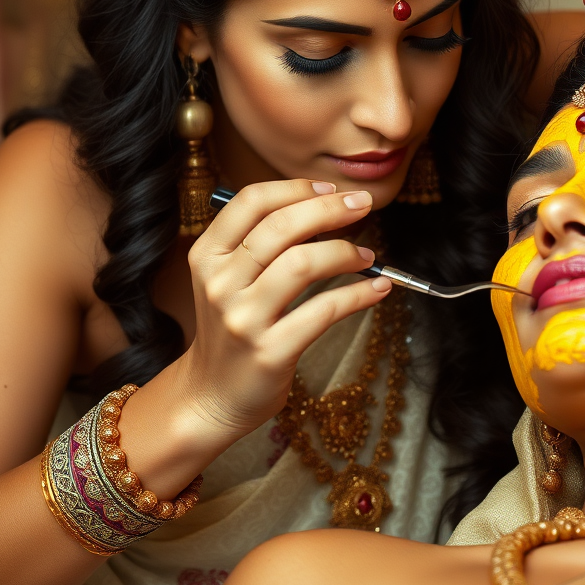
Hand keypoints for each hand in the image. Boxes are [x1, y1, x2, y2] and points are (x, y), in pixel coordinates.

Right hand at [178, 180, 389, 440]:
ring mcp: (243, 318)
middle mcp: (220, 282)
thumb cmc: (231, 330)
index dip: (297, 188)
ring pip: (304, 263)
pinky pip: (325, 310)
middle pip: (282, 226)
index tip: (331, 189)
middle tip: (363, 205)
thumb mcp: (226, 280)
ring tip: (368, 255)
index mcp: (207, 255)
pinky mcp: (270, 351)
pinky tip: (377, 289)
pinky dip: (359, 295)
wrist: (211, 396)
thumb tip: (323, 207)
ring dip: (346, 252)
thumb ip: (258, 243)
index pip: (251, 201)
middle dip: (331, 209)